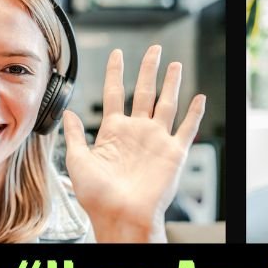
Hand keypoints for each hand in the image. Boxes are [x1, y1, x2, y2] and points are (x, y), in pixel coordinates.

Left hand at [63, 46, 205, 241]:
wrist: (120, 216)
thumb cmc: (98, 197)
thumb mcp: (78, 161)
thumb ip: (75, 135)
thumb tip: (68, 114)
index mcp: (114, 132)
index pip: (114, 93)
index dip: (115, 72)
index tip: (117, 55)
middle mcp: (136, 133)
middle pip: (144, 92)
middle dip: (149, 69)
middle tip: (153, 50)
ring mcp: (156, 141)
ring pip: (166, 104)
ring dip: (171, 83)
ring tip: (174, 65)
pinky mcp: (173, 153)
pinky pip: (187, 129)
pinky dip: (194, 113)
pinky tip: (199, 98)